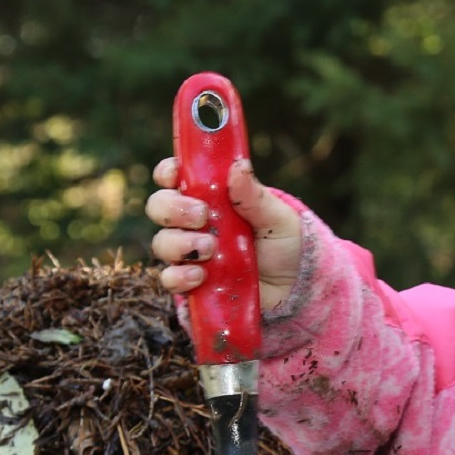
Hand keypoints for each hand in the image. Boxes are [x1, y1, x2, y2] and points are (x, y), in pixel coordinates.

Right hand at [146, 157, 302, 310]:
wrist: (295, 289)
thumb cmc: (285, 245)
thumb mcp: (277, 218)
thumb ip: (255, 196)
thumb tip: (238, 165)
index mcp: (212, 197)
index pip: (176, 177)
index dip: (168, 172)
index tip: (174, 175)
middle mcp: (194, 223)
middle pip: (159, 206)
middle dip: (173, 209)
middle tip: (201, 215)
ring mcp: (190, 253)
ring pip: (161, 242)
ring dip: (180, 243)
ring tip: (210, 248)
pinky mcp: (191, 284)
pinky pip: (169, 278)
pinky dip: (179, 276)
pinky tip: (200, 276)